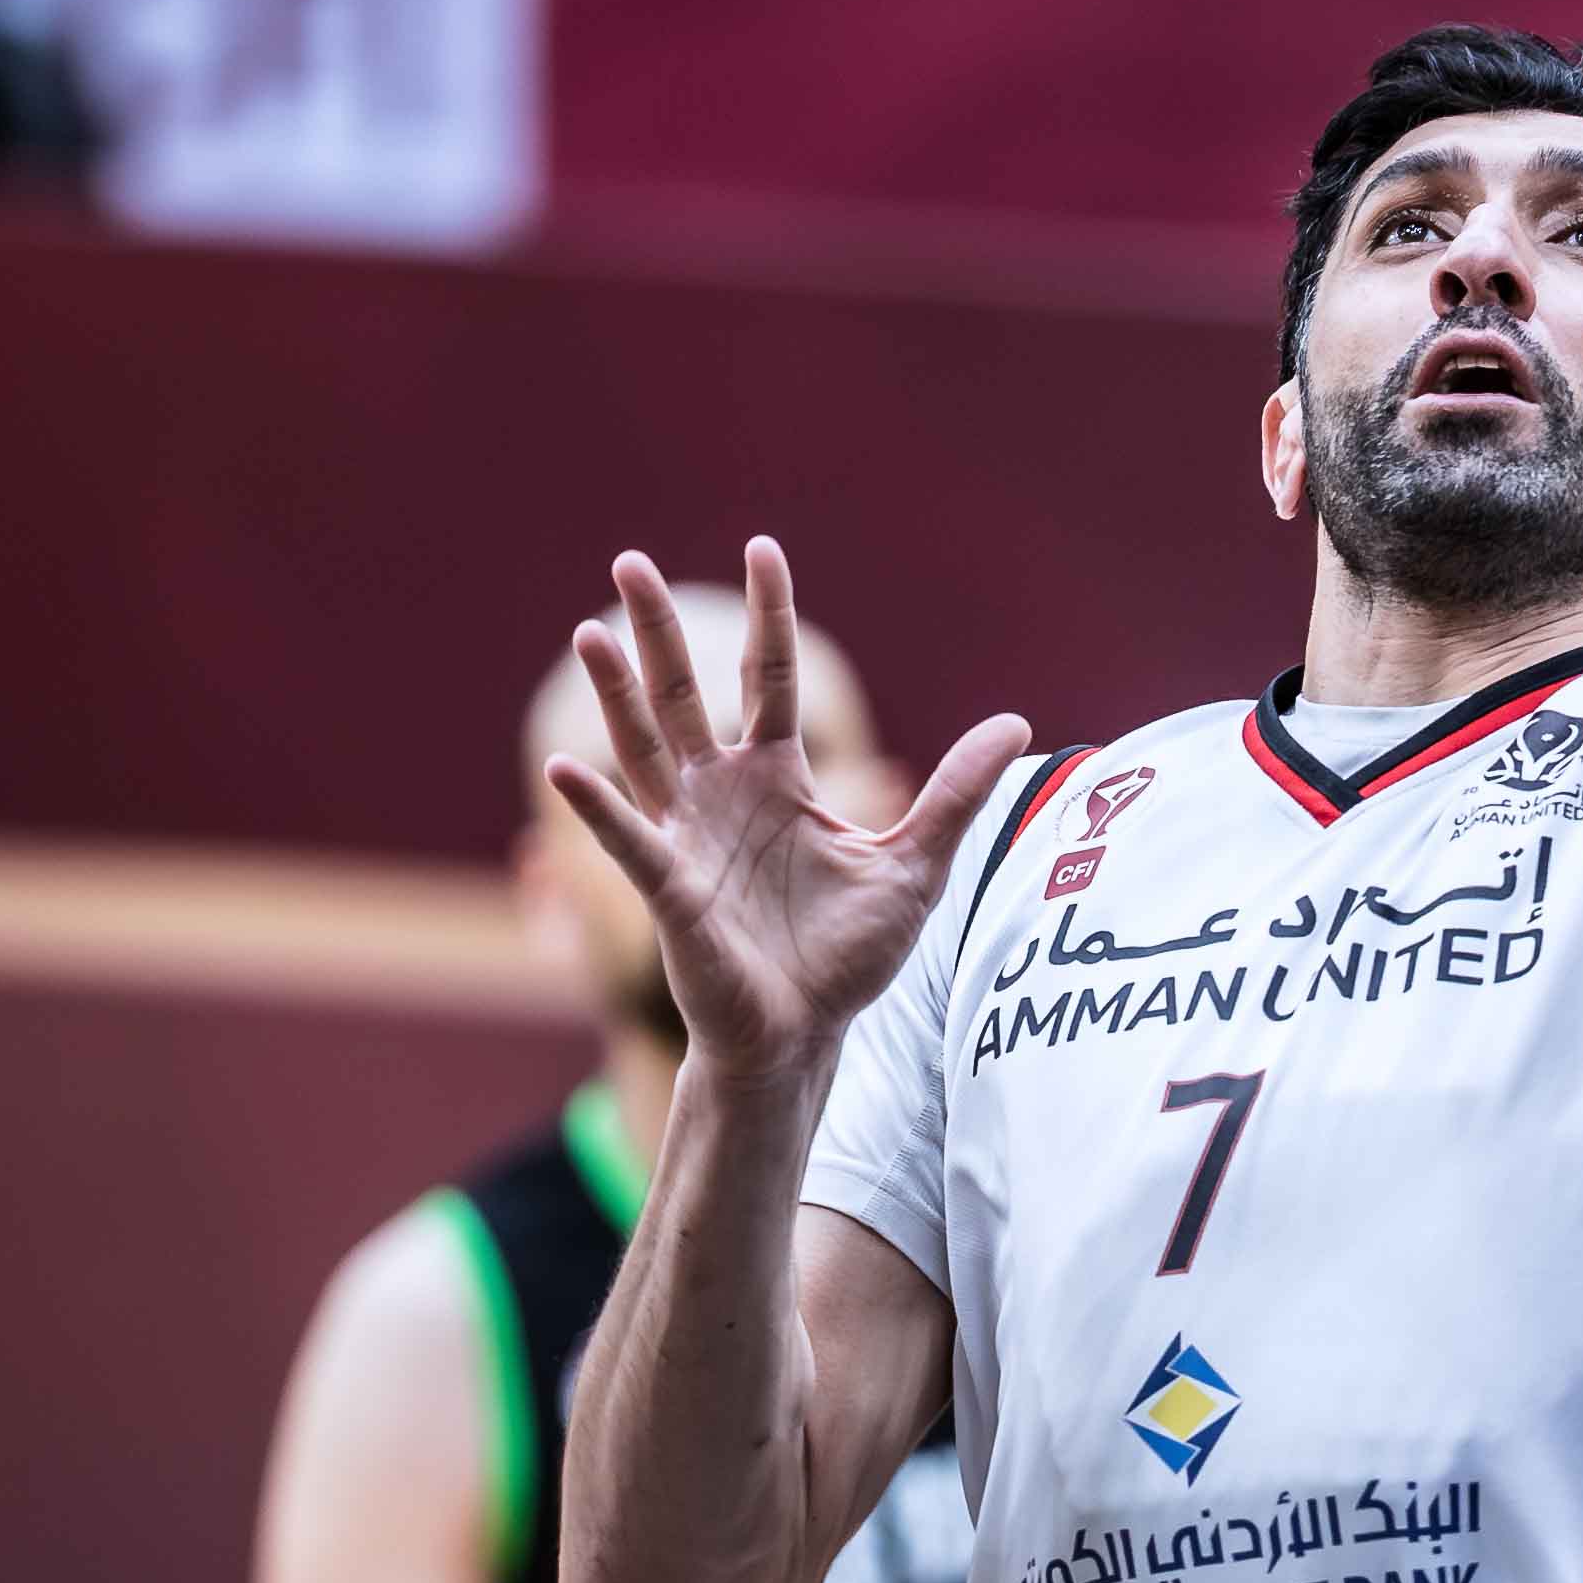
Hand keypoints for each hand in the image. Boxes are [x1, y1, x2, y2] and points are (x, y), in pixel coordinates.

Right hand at [551, 539, 1027, 1087]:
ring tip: (590, 631)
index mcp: (777, 780)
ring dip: (616, 694)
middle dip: (660, 631)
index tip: (763, 548)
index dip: (769, 617)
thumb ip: (956, 792)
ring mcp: (688, 837)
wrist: (806, 1034)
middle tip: (630, 563)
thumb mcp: (916, 864)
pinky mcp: (670, 890)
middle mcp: (722, 795)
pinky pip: (628, 839)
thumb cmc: (846, 956)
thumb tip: (1018, 725)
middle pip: (684, 695)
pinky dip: (595, 806)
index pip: (765, 680)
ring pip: (645, 749)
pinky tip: (563, 768)